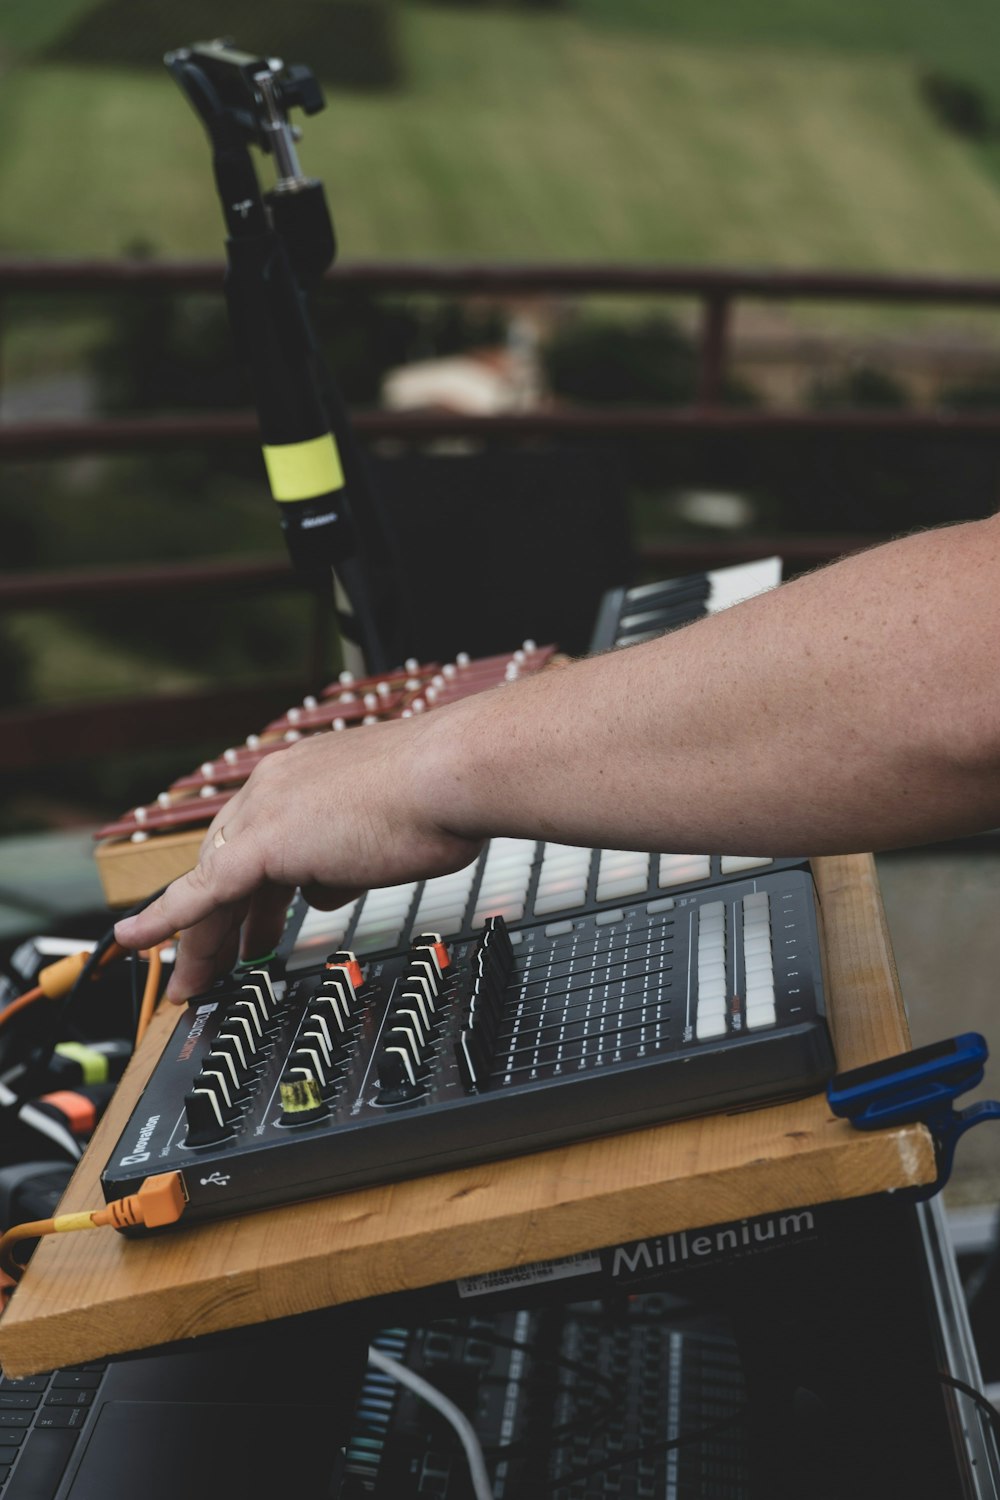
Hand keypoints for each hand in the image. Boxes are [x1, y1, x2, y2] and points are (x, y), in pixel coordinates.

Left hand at [113, 715, 483, 1001]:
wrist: (454, 775)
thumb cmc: (444, 797)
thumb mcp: (388, 832)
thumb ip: (345, 859)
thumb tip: (328, 888)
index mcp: (307, 776)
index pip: (257, 836)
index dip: (244, 885)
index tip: (243, 917)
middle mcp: (277, 785)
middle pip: (227, 863)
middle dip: (216, 921)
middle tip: (210, 963)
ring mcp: (268, 810)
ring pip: (215, 886)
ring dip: (202, 938)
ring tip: (192, 981)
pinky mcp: (264, 842)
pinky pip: (202, 893)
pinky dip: (166, 919)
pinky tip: (137, 940)